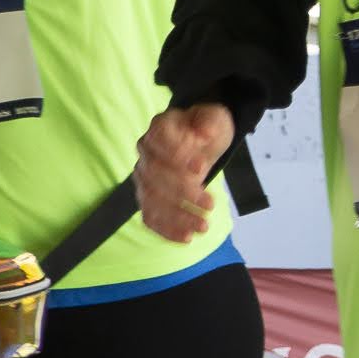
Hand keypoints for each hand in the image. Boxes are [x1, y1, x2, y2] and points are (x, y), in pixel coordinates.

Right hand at [134, 104, 237, 244]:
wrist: (202, 140)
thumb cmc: (206, 129)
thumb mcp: (215, 119)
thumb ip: (209, 124)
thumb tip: (203, 135)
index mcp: (159, 128)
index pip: (160, 141)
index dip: (177, 156)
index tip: (200, 169)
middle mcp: (146, 153)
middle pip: (155, 175)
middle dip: (183, 193)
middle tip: (210, 204)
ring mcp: (143, 177)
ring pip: (152, 200)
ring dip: (177, 217)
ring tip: (203, 226)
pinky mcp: (148, 197)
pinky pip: (150, 216)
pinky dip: (166, 229)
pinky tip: (186, 238)